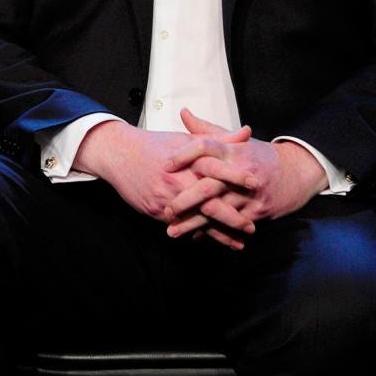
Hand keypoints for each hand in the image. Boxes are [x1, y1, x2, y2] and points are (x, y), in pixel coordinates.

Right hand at [74, 118, 256, 227]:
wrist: (118, 153)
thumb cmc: (153, 145)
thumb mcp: (185, 139)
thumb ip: (218, 139)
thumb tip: (246, 133)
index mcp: (187, 160)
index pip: (217, 169)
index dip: (237, 177)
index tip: (256, 185)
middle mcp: (177, 180)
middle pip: (209, 203)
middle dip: (232, 218)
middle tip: (251, 227)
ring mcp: (166, 197)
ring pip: (196, 219)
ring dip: (218, 233)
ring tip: (237, 242)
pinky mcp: (156, 210)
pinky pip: (180, 224)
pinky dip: (196, 233)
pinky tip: (210, 240)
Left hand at [164, 108, 327, 244]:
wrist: (297, 173)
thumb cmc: (259, 156)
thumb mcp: (236, 140)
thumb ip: (206, 129)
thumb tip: (183, 113)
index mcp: (233, 150)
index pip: (205, 148)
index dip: (184, 154)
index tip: (165, 165)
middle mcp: (240, 172)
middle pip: (209, 186)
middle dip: (185, 200)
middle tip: (166, 208)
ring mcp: (249, 194)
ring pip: (218, 211)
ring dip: (194, 223)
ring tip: (172, 230)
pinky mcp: (256, 212)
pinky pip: (231, 225)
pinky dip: (213, 232)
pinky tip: (195, 237)